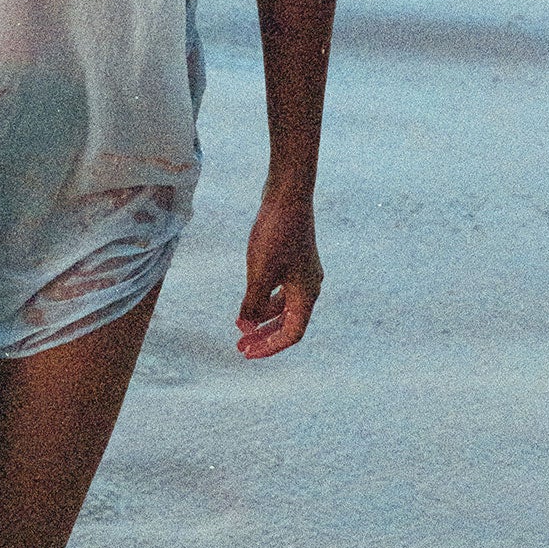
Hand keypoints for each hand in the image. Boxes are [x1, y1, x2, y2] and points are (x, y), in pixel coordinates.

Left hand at [236, 188, 321, 357]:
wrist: (287, 194)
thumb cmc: (276, 234)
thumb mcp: (259, 273)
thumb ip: (252, 303)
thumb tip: (245, 327)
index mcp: (306, 294)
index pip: (291, 334)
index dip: (269, 347)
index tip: (246, 353)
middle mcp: (309, 286)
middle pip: (288, 323)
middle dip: (264, 336)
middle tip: (240, 346)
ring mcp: (302, 272)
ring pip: (283, 306)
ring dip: (262, 318)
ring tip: (240, 324)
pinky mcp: (294, 259)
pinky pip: (281, 290)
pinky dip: (265, 299)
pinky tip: (249, 299)